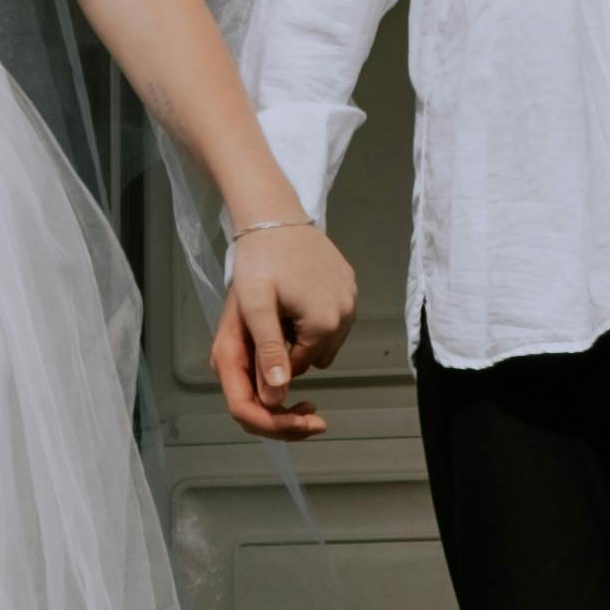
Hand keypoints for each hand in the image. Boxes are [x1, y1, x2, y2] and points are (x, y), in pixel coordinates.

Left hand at [213, 215, 355, 438]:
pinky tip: (296, 290)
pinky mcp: (351, 283)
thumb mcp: (256, 309)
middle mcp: (347, 314)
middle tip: (271, 316)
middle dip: (292, 344)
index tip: (259, 334)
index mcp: (325, 325)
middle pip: (315, 354)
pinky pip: (334, 314)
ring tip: (283, 303)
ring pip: (326, 336)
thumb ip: (268, 353)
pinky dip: (316, 311)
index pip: (299, 367)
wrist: (274, 215)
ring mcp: (352, 297)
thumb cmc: (259, 261)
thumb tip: (276, 395)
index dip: (274, 357)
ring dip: (305, 330)